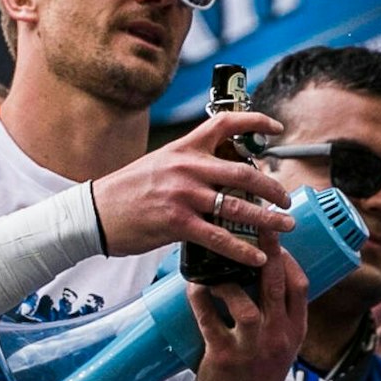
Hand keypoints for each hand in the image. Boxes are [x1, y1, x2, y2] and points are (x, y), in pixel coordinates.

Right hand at [90, 111, 293, 261]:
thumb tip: (221, 171)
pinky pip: (219, 237)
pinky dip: (243, 250)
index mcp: (183, 148)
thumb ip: (189, 164)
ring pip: (238, 206)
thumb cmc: (126, 191)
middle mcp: (186, 167)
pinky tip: (257, 257)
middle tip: (286, 198)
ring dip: (268, 219)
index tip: (276, 129)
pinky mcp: (177, 223)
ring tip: (285, 227)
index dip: (255, 122)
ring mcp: (183, 195)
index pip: (225, 124)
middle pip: (244, 172)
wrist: (94, 212)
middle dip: (273, 188)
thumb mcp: (158, 163)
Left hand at [190, 235, 307, 380]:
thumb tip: (256, 269)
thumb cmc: (259, 371)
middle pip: (276, 288)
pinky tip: (193, 286)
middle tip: (252, 226)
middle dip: (266, 254)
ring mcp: (252, 349)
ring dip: (228, 282)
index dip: (288, 258)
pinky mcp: (224, 358)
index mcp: (295, 331)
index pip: (300, 287)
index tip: (274, 234)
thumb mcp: (280, 343)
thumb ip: (275, 312)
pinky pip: (210, 322)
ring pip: (246, 306)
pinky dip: (200, 300)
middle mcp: (278, 337)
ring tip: (213, 266)